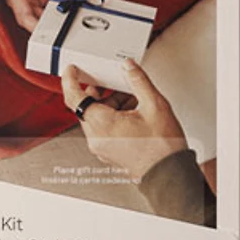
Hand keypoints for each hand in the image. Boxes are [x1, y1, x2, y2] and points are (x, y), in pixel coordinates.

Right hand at [3, 0, 68, 31]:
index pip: (24, 17)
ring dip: (52, 14)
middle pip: (33, 17)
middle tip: (63, 28)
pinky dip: (54, 4)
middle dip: (47, 23)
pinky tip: (65, 6)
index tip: (48, 34)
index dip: (35, 28)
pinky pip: (45, 2)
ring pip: (40, 10)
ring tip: (66, 18)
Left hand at [61, 59, 187, 180]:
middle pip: (88, 107)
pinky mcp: (108, 153)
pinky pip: (103, 130)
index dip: (71, 80)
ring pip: (96, 119)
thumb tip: (128, 67)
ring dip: (111, 106)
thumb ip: (138, 80)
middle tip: (119, 86)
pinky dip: (113, 119)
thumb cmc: (162, 147)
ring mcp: (101, 148)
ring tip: (134, 103)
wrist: (168, 172)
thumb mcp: (154, 104)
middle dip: (104, 94)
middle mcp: (97, 138)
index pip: (75, 97)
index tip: (72, 71)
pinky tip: (133, 116)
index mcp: (102, 124)